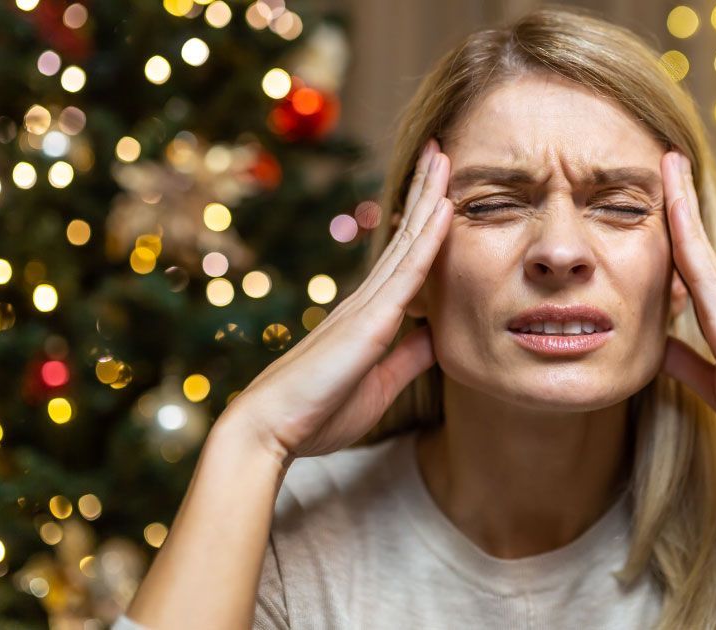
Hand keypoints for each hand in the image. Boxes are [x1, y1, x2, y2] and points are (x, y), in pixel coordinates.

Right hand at [219, 138, 452, 461]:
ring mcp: (366, 304)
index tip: (440, 189)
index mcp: (369, 315)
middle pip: (404, 235)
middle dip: (424, 192)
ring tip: (442, 156)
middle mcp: (366, 299)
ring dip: (428, 196)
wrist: (270, 430)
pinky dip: (428, 237)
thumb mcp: (380, 384)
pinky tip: (445, 208)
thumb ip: (409, 357)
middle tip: (440, 150)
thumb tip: (437, 333)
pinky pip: (407, 271)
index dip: (422, 221)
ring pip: (407, 241)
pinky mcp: (369, 320)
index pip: (404, 258)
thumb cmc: (317, 413)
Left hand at [658, 150, 715, 462]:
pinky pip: (699, 268)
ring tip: (669, 161)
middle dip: (679, 202)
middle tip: (667, 159)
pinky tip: (673, 203)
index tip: (663, 202)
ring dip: (681, 201)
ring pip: (695, 245)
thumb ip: (689, 366)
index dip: (675, 236)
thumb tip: (657, 347)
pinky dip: (684, 232)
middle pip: (693, 245)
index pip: (689, 272)